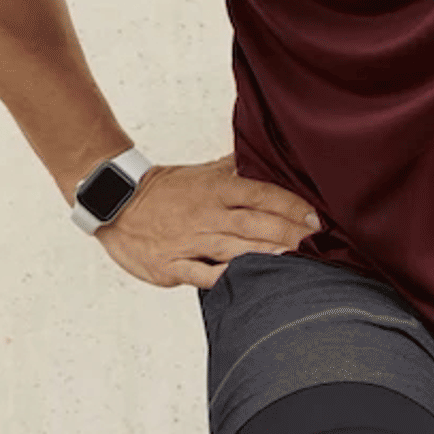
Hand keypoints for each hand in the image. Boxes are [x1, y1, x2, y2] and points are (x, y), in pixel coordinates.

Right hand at [93, 155, 320, 288]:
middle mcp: (206, 214)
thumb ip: (234, 167)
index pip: (262, 194)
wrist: (114, 203)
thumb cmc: (164, 190)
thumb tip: (263, 153)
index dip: (292, 206)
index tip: (318, 218)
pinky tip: (248, 281)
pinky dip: (224, 277)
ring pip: (234, 248)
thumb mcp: (201, 172)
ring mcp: (188, 241)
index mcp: (216, 189)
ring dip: (266, 254)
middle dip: (289, 233)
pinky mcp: (171, 265)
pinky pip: (201, 273)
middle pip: (255, 223)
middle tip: (319, 243)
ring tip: (296, 261)